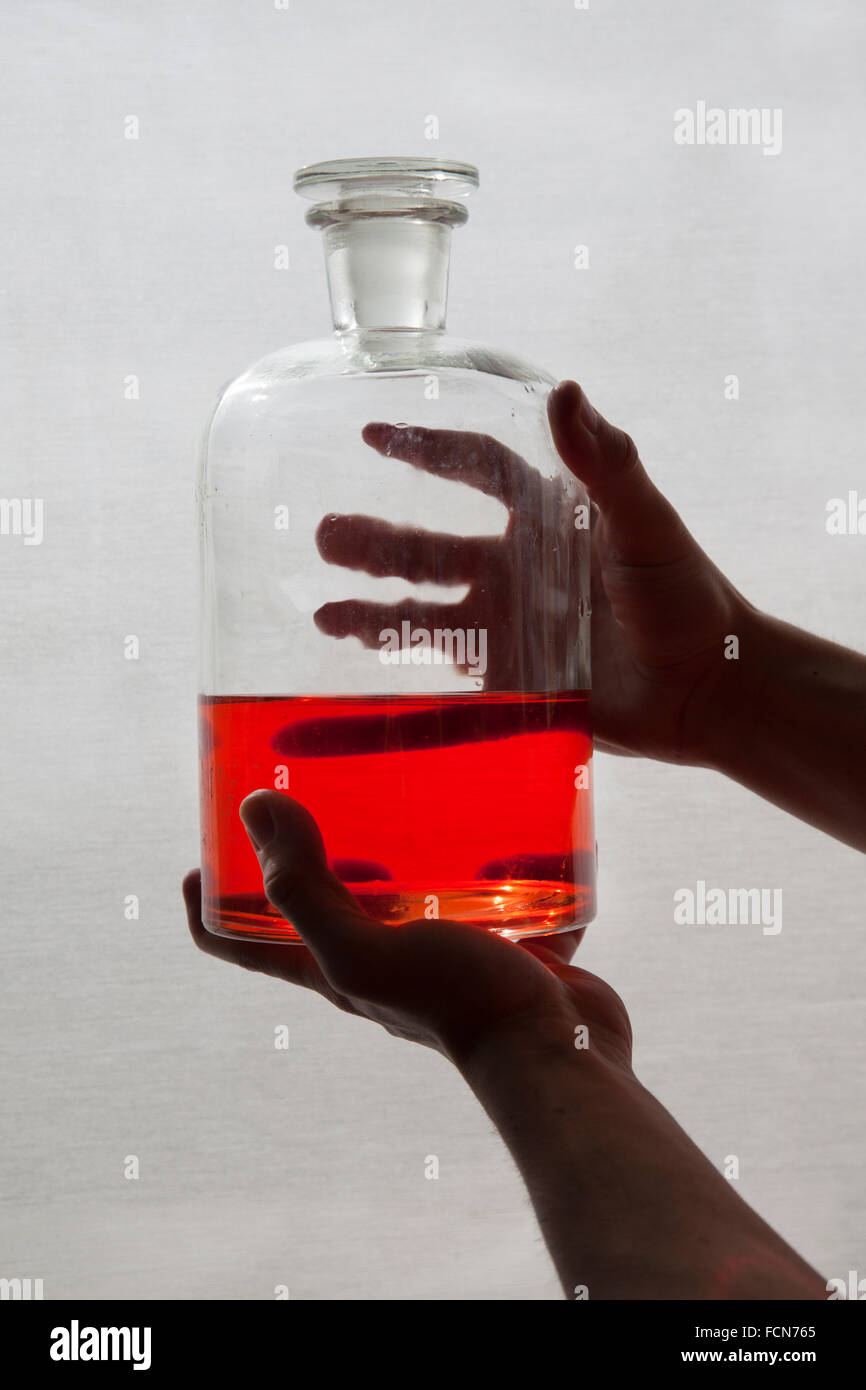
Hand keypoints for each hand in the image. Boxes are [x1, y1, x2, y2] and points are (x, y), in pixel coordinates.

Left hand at [183, 789, 631, 1075]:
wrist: (560, 1050)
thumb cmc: (457, 1004)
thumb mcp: (363, 949)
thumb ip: (304, 889)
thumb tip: (256, 807)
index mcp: (330, 967)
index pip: (240, 942)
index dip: (206, 902)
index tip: (201, 852)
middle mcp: (374, 962)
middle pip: (318, 905)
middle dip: (305, 852)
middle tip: (308, 790)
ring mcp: (433, 953)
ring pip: (396, 891)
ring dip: (389, 847)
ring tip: (396, 790)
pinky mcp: (492, 942)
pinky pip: (471, 889)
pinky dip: (469, 856)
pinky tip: (482, 816)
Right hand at [313, 385, 746, 765]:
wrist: (712, 690)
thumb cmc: (688, 596)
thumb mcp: (647, 523)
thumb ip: (607, 462)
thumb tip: (564, 390)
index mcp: (546, 521)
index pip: (477, 470)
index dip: (429, 450)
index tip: (376, 435)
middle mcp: (517, 571)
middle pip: (430, 550)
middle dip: (376, 542)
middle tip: (324, 535)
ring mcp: (509, 631)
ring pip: (424, 618)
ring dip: (372, 614)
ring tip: (324, 614)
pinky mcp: (511, 689)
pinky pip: (442, 695)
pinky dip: (395, 702)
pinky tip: (351, 699)